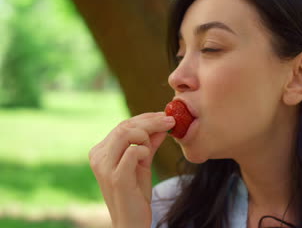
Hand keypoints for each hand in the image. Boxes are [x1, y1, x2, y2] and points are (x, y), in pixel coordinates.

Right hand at [88, 112, 174, 227]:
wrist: (132, 222)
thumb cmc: (136, 193)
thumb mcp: (143, 163)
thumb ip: (149, 143)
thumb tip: (163, 122)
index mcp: (101, 151)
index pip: (123, 125)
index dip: (146, 118)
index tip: (165, 115)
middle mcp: (98, 157)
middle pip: (125, 126)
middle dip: (151, 121)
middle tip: (170, 121)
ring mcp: (104, 167)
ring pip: (126, 133)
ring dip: (147, 134)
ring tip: (155, 145)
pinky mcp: (116, 177)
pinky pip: (133, 151)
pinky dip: (144, 150)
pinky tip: (146, 158)